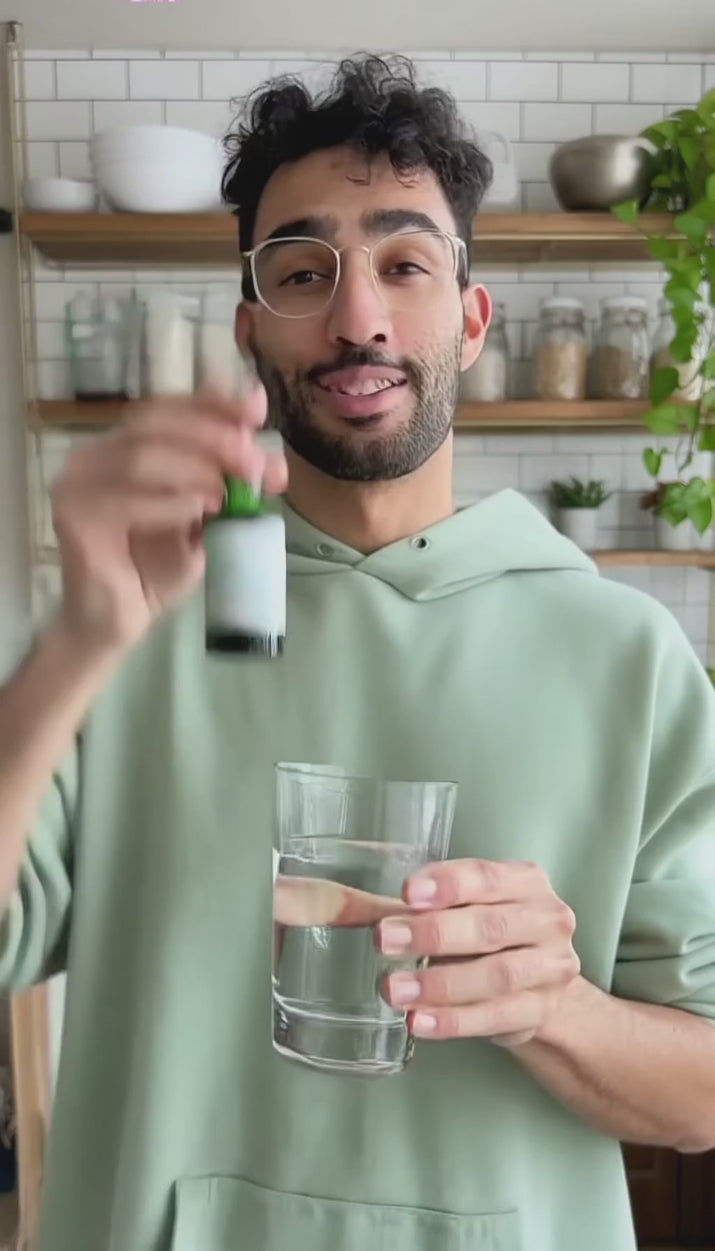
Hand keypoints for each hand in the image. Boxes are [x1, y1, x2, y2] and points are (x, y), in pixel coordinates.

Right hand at [50, 385, 286, 657]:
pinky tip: (198, 512)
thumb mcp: (205, 520)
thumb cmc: (158, 569)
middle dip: (215, 436)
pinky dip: (170, 502)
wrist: (121, 622)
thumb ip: (229, 486)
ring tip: (226, 495)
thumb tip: (271, 461)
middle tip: (254, 463)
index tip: (257, 410)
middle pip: (156, 422)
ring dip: (196, 470)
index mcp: (124, 444)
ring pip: (142, 456)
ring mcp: (77, 481)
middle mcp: (95, 453)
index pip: (168, 408)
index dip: (213, 402)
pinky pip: (125, 499)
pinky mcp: (72, 516)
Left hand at [377, 859, 579, 1047]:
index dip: (448, 884)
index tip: (406, 892)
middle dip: (434, 933)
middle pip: (490, 927)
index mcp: (524, 881)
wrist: (540, 986)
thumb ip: (404, 905)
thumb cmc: (488, 934)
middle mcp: (546, 919)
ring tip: (394, 990)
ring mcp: (550, 967)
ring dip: (440, 984)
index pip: (486, 876)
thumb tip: (328, 904)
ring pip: (496, 975)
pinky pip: (496, 1017)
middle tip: (384, 940)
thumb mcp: (459, 908)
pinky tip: (419, 1022)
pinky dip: (455, 1021)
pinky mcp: (540, 1011)